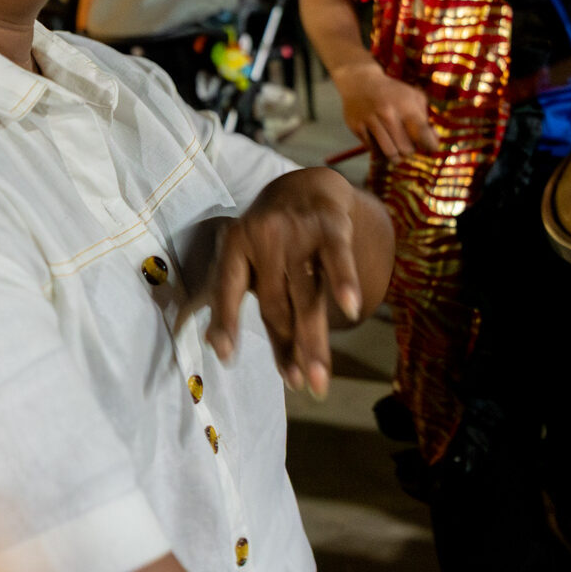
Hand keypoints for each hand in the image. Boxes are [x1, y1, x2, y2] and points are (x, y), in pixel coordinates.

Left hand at [205, 168, 365, 397]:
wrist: (307, 185)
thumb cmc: (271, 238)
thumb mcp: (245, 256)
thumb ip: (236, 299)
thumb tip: (220, 352)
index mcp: (235, 244)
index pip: (227, 288)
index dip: (225, 321)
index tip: (225, 356)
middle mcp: (263, 235)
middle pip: (275, 303)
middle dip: (287, 347)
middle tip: (299, 386)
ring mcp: (297, 230)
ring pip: (306, 295)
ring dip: (312, 340)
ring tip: (318, 379)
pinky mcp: (330, 226)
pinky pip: (337, 258)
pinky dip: (344, 282)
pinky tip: (350, 308)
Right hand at [331, 62, 439, 159]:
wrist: (360, 82)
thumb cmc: (392, 92)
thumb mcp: (413, 97)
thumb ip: (425, 118)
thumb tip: (435, 141)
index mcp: (405, 105)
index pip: (422, 133)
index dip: (430, 145)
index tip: (431, 148)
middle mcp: (388, 113)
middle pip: (406, 148)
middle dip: (411, 152)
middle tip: (410, 149)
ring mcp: (370, 120)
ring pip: (389, 152)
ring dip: (396, 157)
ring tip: (398, 156)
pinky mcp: (356, 126)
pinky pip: (372, 149)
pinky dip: (378, 150)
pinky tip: (381, 143)